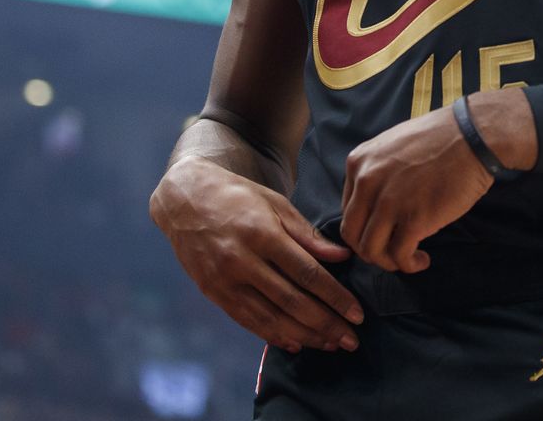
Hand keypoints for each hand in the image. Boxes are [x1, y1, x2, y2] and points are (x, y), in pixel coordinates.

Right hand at [150, 157, 364, 352]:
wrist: (185, 199)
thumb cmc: (237, 197)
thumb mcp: (275, 204)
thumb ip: (307, 234)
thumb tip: (342, 257)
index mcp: (262, 234)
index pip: (307, 273)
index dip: (335, 297)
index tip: (357, 314)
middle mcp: (242, 260)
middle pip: (292, 301)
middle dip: (326, 324)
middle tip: (351, 340)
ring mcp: (225, 280)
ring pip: (271, 318)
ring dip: (304, 336)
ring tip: (330, 345)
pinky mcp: (214, 293)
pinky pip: (248, 321)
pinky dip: (273, 335)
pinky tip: (295, 344)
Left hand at [340, 102, 493, 273]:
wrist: (471, 137)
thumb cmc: (440, 139)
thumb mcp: (392, 146)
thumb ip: (377, 172)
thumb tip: (375, 202)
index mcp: (358, 163)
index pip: (347, 210)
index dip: (364, 227)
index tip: (383, 232)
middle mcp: (366, 183)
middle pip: (352, 234)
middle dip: (370, 250)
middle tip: (391, 251)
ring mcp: (388, 202)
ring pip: (371, 250)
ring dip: (388, 262)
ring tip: (408, 258)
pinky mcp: (414, 219)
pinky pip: (399, 255)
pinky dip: (408, 265)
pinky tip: (422, 260)